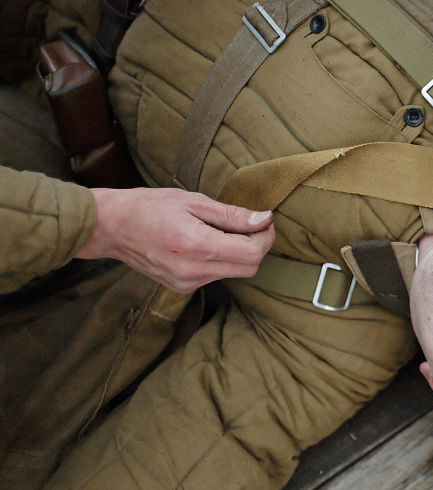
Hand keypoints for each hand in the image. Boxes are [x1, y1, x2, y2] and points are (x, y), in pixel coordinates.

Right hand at [78, 187, 274, 291]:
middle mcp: (192, 270)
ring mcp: (186, 283)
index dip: (265, 237)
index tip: (264, 221)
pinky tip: (204, 243)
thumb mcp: (193, 201)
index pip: (251, 253)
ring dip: (238, 253)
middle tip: (249, 224)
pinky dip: (220, 260)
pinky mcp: (182, 288)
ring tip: (217, 230)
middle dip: (256, 246)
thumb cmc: (149, 206)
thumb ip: (231, 215)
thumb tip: (263, 219)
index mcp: (196, 245)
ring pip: (234, 273)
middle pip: (249, 267)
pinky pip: (216, 276)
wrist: (110, 227)